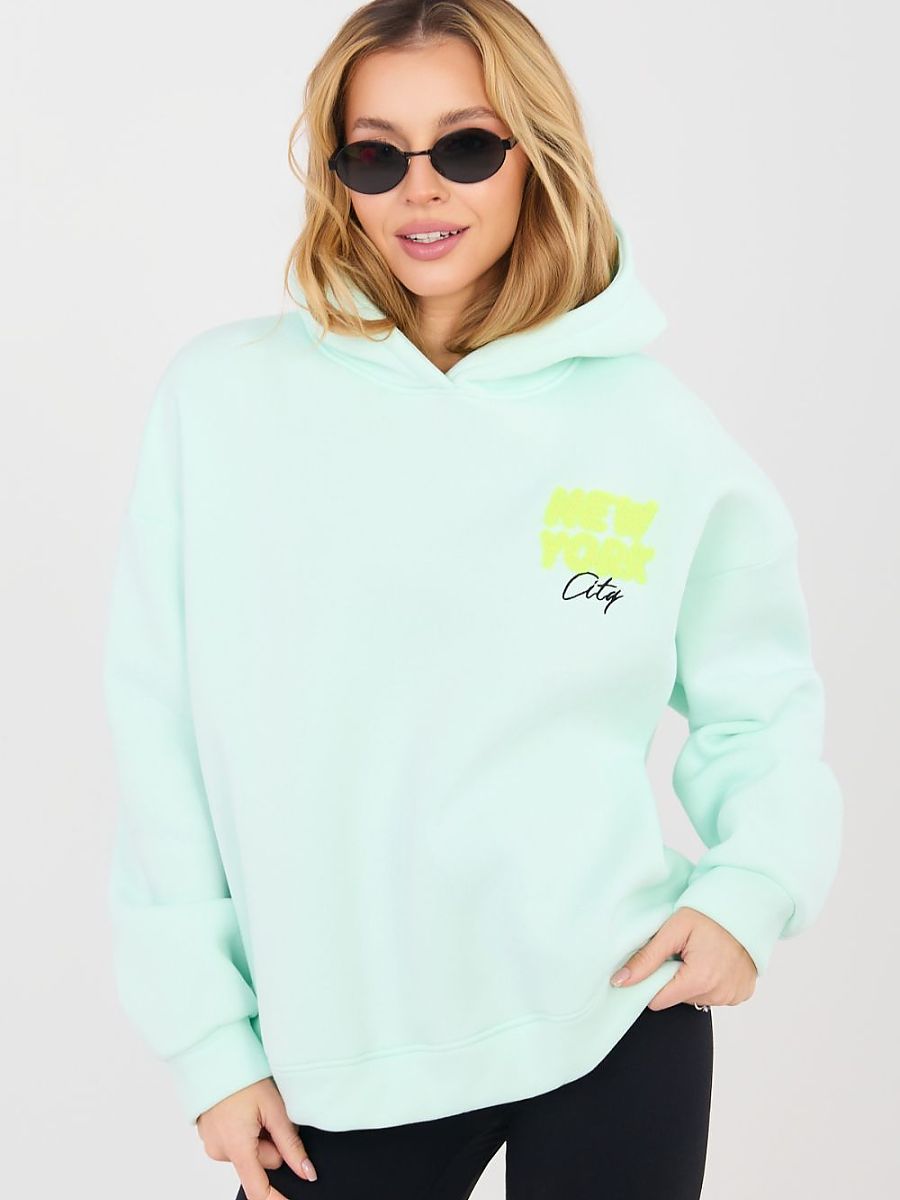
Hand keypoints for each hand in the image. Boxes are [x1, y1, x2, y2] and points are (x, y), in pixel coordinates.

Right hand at [197, 1077, 317, 1194]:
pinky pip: (237, 1143)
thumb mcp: (274, 1109)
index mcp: (238, 1148)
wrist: (214, 1057)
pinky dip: (246, 1131)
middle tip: (271, 1114)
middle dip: (272, 1144)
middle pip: (261, 1162)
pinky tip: (244, 1110)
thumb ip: (291, 1144)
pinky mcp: (209, 1136)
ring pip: (250, 1152)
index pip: (258, 1189)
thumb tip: (306, 1172)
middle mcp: (221, 1152)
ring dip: (259, 1136)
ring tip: (254, 1108)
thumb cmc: (244, 1077)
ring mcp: (212, 1145)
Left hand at [609, 906, 757, 1010]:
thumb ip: (646, 958)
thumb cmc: (708, 914)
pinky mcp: (741, 994)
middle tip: (682, 952)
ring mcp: (732, 996)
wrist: (745, 907)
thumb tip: (619, 981)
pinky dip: (710, 982)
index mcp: (699, 980)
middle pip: (677, 999)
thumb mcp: (673, 930)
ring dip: (692, 980)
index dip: (652, 982)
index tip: (658, 962)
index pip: (658, 1001)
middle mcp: (718, 994)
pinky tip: (714, 961)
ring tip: (699, 954)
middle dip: (673, 978)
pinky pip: (715, 995)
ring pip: (695, 998)